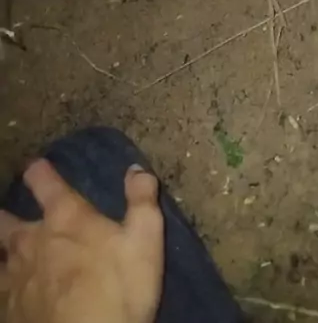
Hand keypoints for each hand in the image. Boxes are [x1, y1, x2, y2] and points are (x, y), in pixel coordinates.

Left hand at [0, 158, 163, 322]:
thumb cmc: (118, 291)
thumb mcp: (145, 241)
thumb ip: (141, 200)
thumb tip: (136, 168)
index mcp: (64, 218)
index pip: (42, 180)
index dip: (40, 171)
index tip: (39, 167)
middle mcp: (30, 242)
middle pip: (4, 221)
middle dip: (6, 217)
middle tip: (12, 218)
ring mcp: (13, 279)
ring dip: (3, 254)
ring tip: (10, 256)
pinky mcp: (7, 312)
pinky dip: (5, 290)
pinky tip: (13, 296)